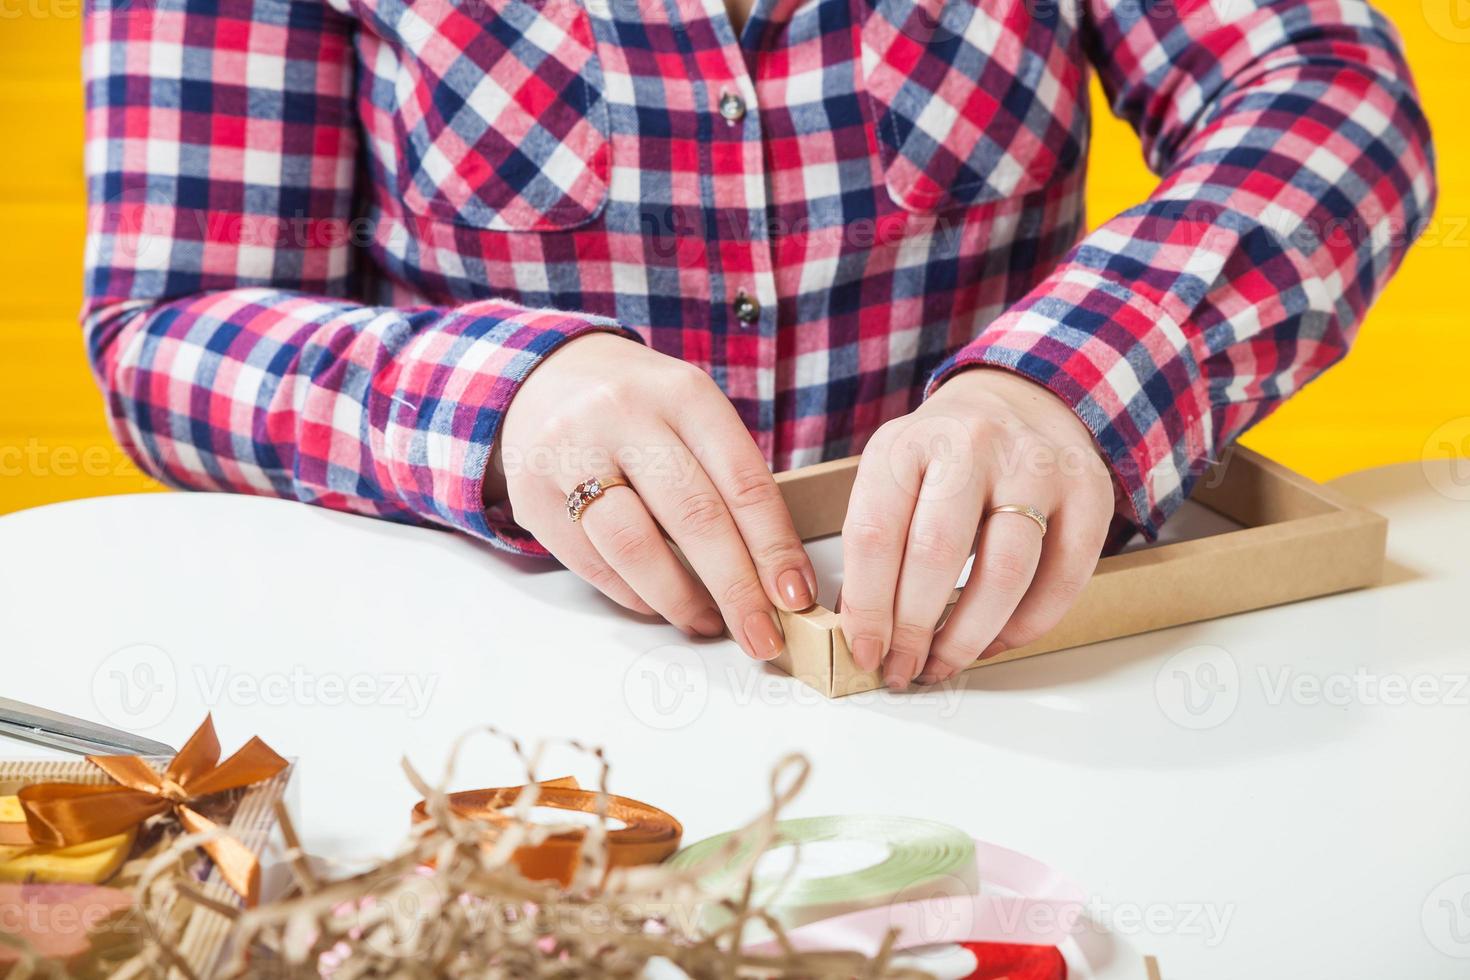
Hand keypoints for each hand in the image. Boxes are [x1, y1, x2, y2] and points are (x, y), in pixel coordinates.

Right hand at [489, 333, 815, 659]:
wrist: (548, 378)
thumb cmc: (641, 408)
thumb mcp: (692, 413)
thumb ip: (728, 478)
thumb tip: (773, 575)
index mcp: (682, 393)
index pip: (742, 481)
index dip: (774, 547)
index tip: (795, 597)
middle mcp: (623, 415)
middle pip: (694, 517)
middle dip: (736, 589)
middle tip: (762, 636)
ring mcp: (570, 453)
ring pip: (635, 547)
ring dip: (682, 600)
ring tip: (709, 622)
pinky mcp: (533, 495)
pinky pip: (593, 563)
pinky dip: (635, 594)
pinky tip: (661, 604)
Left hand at [839, 368, 1114, 688]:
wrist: (1021, 399)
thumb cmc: (947, 452)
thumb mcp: (895, 471)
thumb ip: (878, 538)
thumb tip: (865, 631)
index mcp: (907, 442)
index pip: (875, 535)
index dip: (867, 607)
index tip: (864, 652)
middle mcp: (972, 446)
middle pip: (937, 555)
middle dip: (914, 630)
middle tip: (903, 668)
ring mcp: (1036, 466)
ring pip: (1004, 573)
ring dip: (969, 637)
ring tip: (946, 663)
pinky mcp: (1088, 493)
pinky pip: (1063, 580)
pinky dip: (1027, 626)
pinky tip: (997, 640)